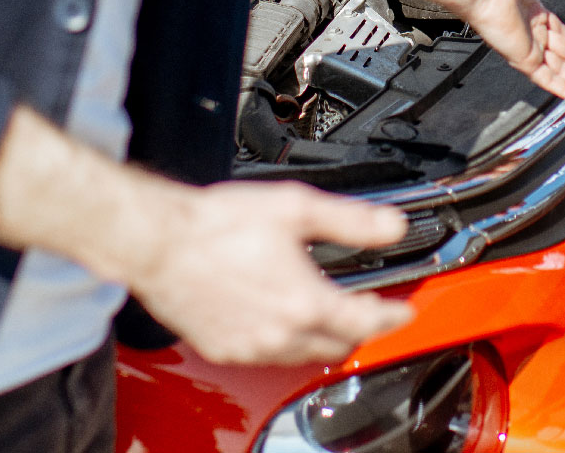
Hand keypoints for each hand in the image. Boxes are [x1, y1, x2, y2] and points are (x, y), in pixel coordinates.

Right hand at [0, 107, 414, 367]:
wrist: (159, 242)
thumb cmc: (217, 224)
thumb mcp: (295, 208)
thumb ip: (351, 220)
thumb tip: (392, 224)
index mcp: (306, 302)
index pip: (367, 321)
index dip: (394, 315)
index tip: (405, 310)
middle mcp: (281, 334)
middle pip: (338, 345)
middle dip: (358, 328)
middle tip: (366, 309)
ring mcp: (250, 348)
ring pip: (303, 356)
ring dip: (321, 338)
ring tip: (324, 313)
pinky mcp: (224, 350)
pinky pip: (267, 357)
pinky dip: (283, 343)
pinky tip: (278, 319)